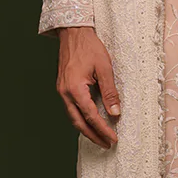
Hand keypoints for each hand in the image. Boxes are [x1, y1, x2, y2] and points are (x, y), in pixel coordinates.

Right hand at [55, 26, 121, 147]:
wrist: (73, 32)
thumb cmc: (89, 47)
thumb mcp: (104, 68)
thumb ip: (110, 92)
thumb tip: (115, 112)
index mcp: (74, 89)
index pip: (91, 116)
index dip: (103, 129)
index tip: (113, 139)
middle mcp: (65, 93)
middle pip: (78, 122)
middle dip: (93, 135)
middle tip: (107, 144)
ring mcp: (62, 91)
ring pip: (73, 117)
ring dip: (86, 129)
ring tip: (100, 137)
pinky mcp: (63, 87)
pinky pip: (71, 109)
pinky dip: (81, 118)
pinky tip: (90, 121)